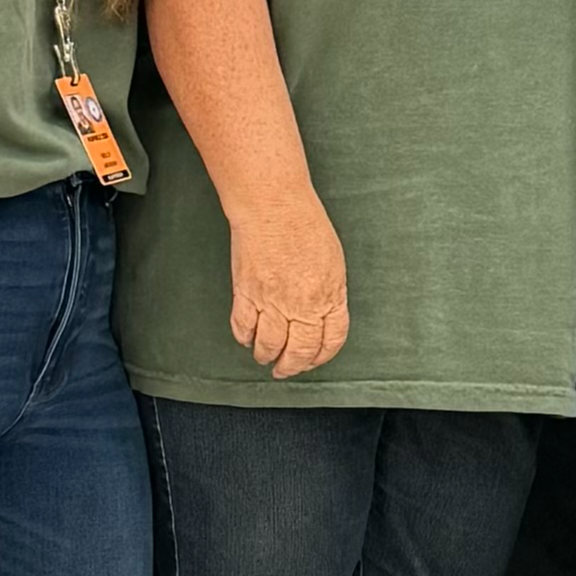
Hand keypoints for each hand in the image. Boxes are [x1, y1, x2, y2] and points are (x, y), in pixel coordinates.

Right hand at [229, 185, 348, 378]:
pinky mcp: (246, 293)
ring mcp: (272, 301)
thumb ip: (328, 292)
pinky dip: (244, 337)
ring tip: (264, 358)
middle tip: (285, 370)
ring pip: (268, 345)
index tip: (314, 359)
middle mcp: (302, 304)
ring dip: (266, 356)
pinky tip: (247, 338)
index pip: (331, 340)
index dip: (321, 356)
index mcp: (329, 296)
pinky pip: (243, 327)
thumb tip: (322, 314)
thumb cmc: (305, 224)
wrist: (273, 206)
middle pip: (299, 350)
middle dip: (292, 366)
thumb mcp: (332, 261)